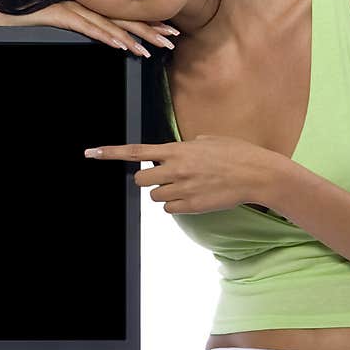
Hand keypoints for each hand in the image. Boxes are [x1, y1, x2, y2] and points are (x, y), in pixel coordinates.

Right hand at [0, 0, 179, 56]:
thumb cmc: (29, 30)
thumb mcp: (63, 36)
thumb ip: (85, 36)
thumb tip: (109, 46)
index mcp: (87, 10)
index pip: (123, 18)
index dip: (149, 25)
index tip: (170, 33)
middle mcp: (82, 6)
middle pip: (122, 18)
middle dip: (150, 28)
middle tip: (174, 38)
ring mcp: (69, 9)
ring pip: (107, 23)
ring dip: (131, 37)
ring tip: (151, 49)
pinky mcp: (55, 15)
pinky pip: (84, 26)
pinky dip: (104, 36)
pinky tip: (119, 44)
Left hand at [83, 135, 283, 213]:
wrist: (258, 175)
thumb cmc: (236, 153)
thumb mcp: (208, 139)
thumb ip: (187, 145)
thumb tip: (180, 150)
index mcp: (177, 150)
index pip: (136, 152)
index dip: (111, 153)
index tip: (91, 153)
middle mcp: (175, 170)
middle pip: (139, 181)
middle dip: (146, 181)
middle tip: (165, 177)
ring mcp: (183, 190)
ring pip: (154, 198)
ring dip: (164, 193)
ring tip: (187, 186)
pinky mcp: (191, 207)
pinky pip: (170, 210)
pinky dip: (176, 205)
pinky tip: (194, 196)